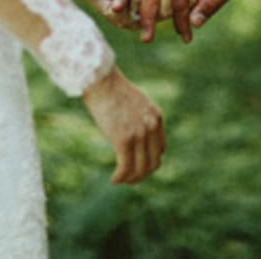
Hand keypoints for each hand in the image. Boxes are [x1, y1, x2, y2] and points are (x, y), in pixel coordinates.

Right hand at [81, 66, 164, 183]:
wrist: (100, 79)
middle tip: (129, 180)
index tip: (137, 166)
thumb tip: (132, 135)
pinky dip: (120, 177)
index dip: (149, 162)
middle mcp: (151, 126)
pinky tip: (114, 180)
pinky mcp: (123, 139)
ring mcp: (139, 133)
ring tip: (120, 181)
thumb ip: (139, 119)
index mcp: (156, 117)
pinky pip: (125, 167)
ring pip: (140, 168)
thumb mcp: (134, 103)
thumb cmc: (111, 89)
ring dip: (130, 179)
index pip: (159, 149)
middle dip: (141, 174)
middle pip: (153, 162)